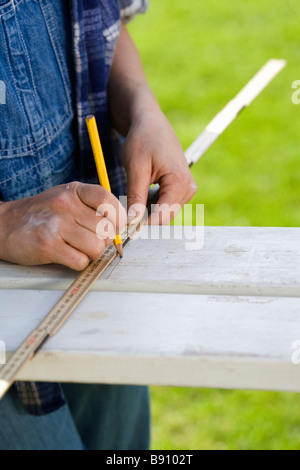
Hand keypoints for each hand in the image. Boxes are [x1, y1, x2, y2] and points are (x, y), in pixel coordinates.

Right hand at [0, 182, 126, 269]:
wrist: (3, 225)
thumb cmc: (40, 214)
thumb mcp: (65, 199)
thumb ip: (91, 207)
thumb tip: (119, 229)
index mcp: (74, 191)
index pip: (109, 201)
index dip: (118, 218)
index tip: (115, 228)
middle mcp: (66, 205)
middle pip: (106, 230)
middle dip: (103, 241)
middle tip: (90, 241)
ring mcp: (56, 225)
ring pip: (96, 247)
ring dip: (91, 254)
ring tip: (77, 248)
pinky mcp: (48, 246)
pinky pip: (81, 261)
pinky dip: (78, 263)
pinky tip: (66, 255)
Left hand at [122, 107, 196, 223]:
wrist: (150, 123)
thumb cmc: (143, 140)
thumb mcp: (135, 169)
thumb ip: (135, 197)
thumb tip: (132, 222)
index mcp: (179, 182)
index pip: (163, 216)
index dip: (142, 223)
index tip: (123, 223)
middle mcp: (188, 188)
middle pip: (164, 217)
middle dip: (144, 216)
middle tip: (124, 205)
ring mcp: (186, 189)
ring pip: (164, 213)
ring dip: (147, 209)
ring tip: (134, 190)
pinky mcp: (181, 189)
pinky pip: (165, 205)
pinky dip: (151, 203)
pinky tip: (142, 189)